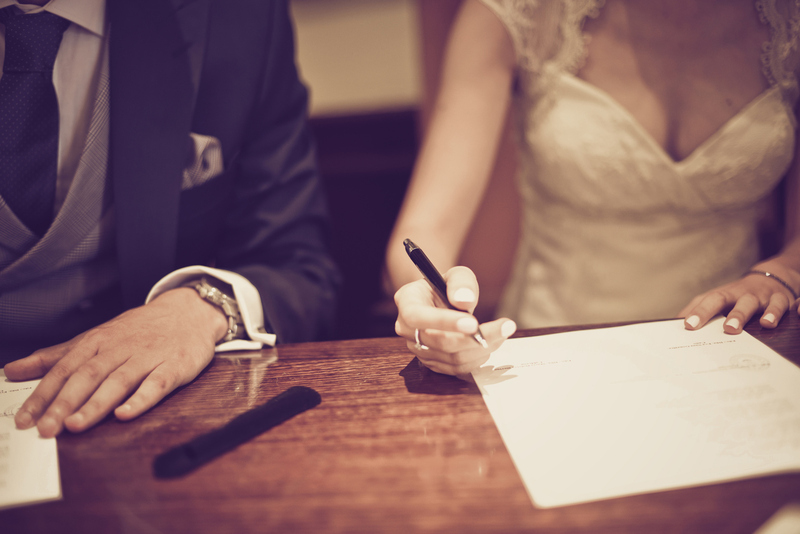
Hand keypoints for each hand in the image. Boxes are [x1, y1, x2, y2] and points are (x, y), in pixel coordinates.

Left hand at [3, 287, 227, 436]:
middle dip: (65, 403)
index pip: (65, 368)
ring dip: (96, 404)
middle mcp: (120, 348)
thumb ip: (57, 356)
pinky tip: (125, 414)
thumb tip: (13, 370)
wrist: (189, 311)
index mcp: (98, 341)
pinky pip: (157, 384)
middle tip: (46, 429)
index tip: (24, 419)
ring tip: (76, 425)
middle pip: (88, 376)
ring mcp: (148, 357)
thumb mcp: (96, 337)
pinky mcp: (174, 366)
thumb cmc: (140, 329)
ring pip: (119, 381)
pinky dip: (141, 400)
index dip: (43, 394)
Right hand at [394, 265, 516, 375]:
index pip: (417, 317)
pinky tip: (492, 343)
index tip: (474, 323)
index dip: (444, 322)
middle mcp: (406, 329)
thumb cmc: (447, 287)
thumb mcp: (456, 275)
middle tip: (503, 328)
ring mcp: (418, 349)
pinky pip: (457, 368)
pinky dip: (478, 358)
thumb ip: (461, 282)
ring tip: (502, 332)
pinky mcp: (433, 363)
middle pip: (439, 341)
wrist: (442, 303)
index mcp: (406, 302)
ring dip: (481, 348)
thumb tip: (464, 301)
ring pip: (451, 358)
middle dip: (473, 338)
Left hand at [680, 264, 799, 333]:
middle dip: (706, 311)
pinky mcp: (780, 300)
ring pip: (749, 303)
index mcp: (722, 295)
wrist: (773, 278)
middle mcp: (738, 293)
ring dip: (739, 314)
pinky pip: (779, 305)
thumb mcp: (721, 300)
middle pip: (720, 298)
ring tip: (731, 328)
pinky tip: (768, 324)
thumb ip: (700, 310)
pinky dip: (774, 313)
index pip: (704, 302)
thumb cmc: (740, 296)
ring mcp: (759, 296)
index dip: (694, 312)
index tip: (684, 325)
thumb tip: (674, 324)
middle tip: (694, 325)